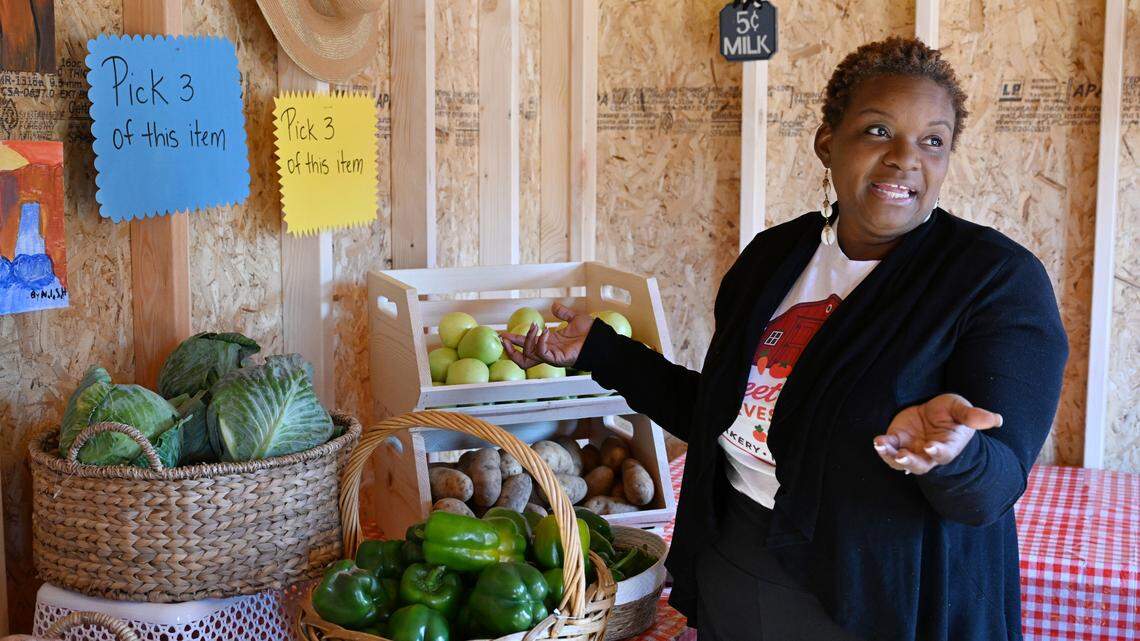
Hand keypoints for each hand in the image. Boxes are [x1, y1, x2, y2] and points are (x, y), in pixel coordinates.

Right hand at [499, 302, 594, 368]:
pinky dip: (540, 342)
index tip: (504, 334)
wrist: (601, 339)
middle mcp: (548, 352)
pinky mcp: (558, 359)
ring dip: (527, 339)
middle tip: (504, 338)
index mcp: (549, 343)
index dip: (515, 341)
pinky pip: (542, 353)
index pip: (527, 345)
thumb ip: (563, 313)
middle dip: (511, 349)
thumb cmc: (591, 333)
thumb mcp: (574, 319)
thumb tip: (554, 306)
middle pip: (522, 357)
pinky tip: (545, 331)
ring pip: (529, 354)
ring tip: (534, 326)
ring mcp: (552, 357)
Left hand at [873, 393, 1002, 475]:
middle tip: (902, 456)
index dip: (938, 452)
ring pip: (900, 461)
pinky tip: (878, 441)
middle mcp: (928, 453)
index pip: (944, 454)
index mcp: (948, 447)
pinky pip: (888, 449)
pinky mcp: (897, 441)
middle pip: (920, 464)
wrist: (932, 413)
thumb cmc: (950, 413)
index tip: (931, 447)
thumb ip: (974, 416)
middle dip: (910, 461)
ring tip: (882, 447)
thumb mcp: (961, 409)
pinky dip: (882, 447)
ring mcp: (911, 449)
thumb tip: (997, 419)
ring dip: (890, 456)